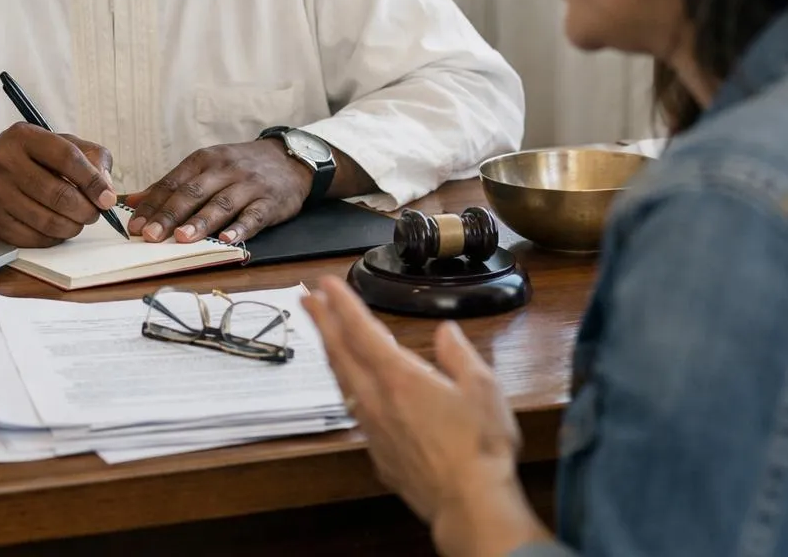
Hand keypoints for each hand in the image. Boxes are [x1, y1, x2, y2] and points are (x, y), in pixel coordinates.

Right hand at [0, 125, 116, 247]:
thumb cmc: (23, 159)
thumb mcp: (53, 143)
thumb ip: (89, 156)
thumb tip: (106, 188)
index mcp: (23, 137)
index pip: (67, 158)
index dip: (93, 181)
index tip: (108, 198)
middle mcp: (4, 162)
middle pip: (60, 195)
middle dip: (87, 209)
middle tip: (94, 212)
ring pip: (50, 221)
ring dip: (73, 226)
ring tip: (77, 220)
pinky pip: (36, 239)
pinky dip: (54, 237)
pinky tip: (56, 228)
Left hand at [124, 139, 310, 243]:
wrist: (288, 157)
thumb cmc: (238, 166)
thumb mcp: (205, 167)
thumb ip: (171, 185)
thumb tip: (131, 201)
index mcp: (203, 160)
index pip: (173, 183)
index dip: (153, 205)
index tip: (135, 225)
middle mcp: (224, 169)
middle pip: (193, 193)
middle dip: (170, 215)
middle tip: (150, 236)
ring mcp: (248, 185)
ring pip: (221, 204)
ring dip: (200, 222)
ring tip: (182, 239)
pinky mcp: (270, 201)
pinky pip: (254, 215)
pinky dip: (240, 228)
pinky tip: (227, 241)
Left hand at [303, 277, 550, 556]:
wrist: (468, 504)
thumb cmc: (479, 449)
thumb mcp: (482, 389)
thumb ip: (459, 355)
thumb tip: (446, 332)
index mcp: (399, 378)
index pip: (361, 330)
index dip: (342, 304)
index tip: (326, 284)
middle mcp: (377, 400)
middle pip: (339, 352)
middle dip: (321, 321)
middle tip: (305, 298)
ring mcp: (373, 428)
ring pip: (341, 381)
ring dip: (329, 352)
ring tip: (323, 334)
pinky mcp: (377, 452)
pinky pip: (353, 409)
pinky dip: (346, 386)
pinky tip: (351, 386)